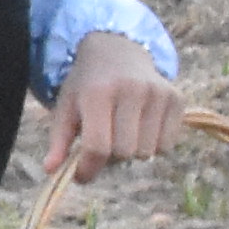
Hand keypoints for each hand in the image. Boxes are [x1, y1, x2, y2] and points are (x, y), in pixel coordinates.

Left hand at [50, 31, 178, 178]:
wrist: (118, 52)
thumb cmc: (87, 86)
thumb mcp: (66, 108)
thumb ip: (59, 140)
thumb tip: (51, 171)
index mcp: (98, 93)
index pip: (97, 146)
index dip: (88, 168)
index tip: (80, 176)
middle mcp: (132, 90)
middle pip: (124, 152)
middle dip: (110, 158)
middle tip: (103, 145)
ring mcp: (158, 93)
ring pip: (148, 151)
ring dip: (132, 153)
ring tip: (122, 134)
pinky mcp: (177, 98)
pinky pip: (167, 144)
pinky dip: (153, 146)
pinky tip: (141, 129)